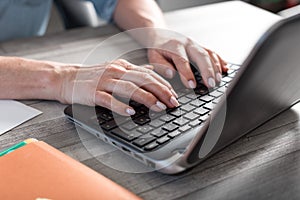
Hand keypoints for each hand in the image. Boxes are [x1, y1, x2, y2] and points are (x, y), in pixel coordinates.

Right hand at [58, 59, 178, 115]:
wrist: (66, 78)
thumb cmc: (93, 76)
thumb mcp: (115, 69)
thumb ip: (134, 71)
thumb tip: (153, 70)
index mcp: (123, 66)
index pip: (148, 73)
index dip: (163, 84)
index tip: (173, 95)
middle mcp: (116, 71)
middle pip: (143, 79)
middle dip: (161, 91)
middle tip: (172, 103)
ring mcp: (104, 81)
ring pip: (129, 88)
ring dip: (146, 98)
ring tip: (158, 108)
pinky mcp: (93, 93)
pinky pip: (109, 100)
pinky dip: (121, 106)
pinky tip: (130, 113)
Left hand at [148, 38, 227, 88]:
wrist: (160, 34)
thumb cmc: (157, 49)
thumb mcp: (153, 57)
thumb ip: (161, 66)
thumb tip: (171, 74)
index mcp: (175, 46)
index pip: (182, 61)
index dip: (187, 74)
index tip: (191, 85)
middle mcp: (187, 43)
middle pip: (201, 56)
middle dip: (207, 71)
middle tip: (211, 84)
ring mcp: (196, 44)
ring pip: (209, 54)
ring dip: (216, 67)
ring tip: (219, 80)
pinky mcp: (201, 46)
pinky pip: (213, 52)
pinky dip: (220, 61)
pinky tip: (225, 69)